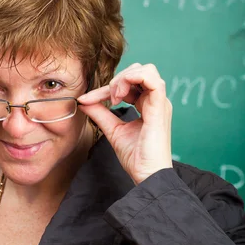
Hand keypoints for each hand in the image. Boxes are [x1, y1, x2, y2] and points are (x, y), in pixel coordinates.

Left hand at [78, 63, 172, 184]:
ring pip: (145, 70)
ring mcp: (159, 103)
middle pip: (138, 70)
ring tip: (114, 95)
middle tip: (108, 97)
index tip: (86, 100)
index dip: (106, 88)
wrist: (146, 174)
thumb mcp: (113, 129)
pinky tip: (119, 96)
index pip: (128, 84)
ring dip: (124, 77)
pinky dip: (132, 79)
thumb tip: (84, 101)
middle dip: (118, 78)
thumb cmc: (135, 157)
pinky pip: (152, 79)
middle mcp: (155, 101)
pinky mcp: (160, 107)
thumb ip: (100, 113)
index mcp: (147, 105)